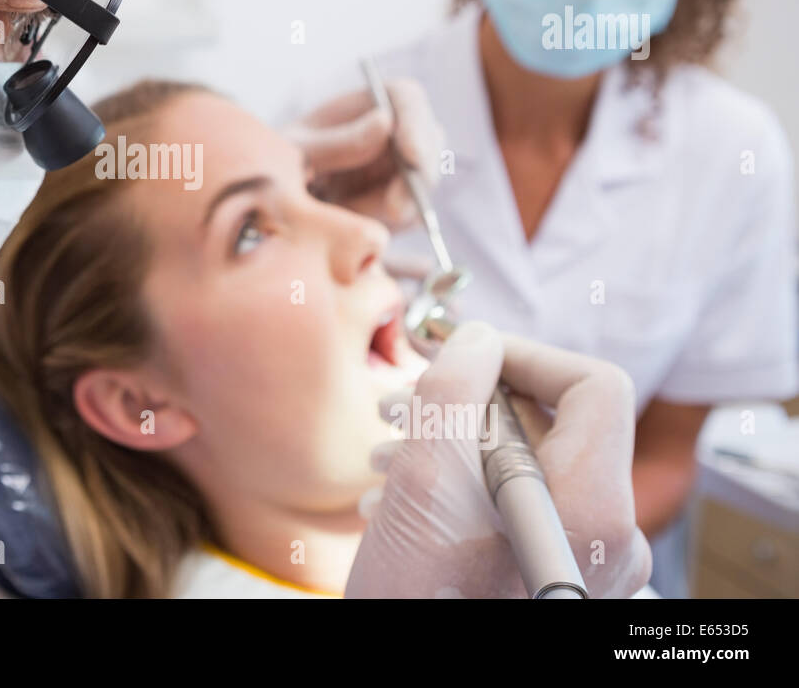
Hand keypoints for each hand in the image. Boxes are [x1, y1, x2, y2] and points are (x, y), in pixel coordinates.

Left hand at [285, 79, 443, 228]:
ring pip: (421, 186)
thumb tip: (385, 122)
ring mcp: (400, 165)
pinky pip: (407, 215)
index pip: (407, 99)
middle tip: (392, 210)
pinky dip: (382, 224)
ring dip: (390, 207)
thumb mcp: (298, 153)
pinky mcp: (400, 199)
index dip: (416, 125)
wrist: (276, 206)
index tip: (412, 157)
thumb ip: (337, 142)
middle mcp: (392, 130)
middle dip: (416, 179)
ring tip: (343, 212)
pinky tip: (350, 220)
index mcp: (367, 103)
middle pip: (428, 143)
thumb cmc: (279, 165)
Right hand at [346, 322, 651, 597]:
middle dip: (473, 401)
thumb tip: (477, 341)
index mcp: (590, 508)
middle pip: (556, 424)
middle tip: (409, 404)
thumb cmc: (421, 604)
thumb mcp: (424, 485)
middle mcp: (604, 536)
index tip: (465, 354)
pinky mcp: (552, 575)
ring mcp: (581, 561)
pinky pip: (522, 503)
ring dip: (457, 441)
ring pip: (531, 463)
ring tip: (392, 451)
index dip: (525, 354)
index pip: (594, 386)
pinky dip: (466, 483)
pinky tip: (405, 495)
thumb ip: (454, 394)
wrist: (409, 681)